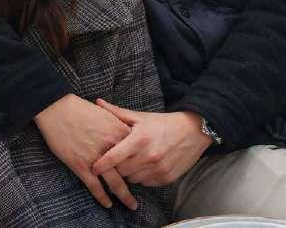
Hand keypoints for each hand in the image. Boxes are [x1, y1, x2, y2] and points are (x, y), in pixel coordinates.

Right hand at [34, 94, 136, 209]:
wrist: (57, 108)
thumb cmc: (79, 108)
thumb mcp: (104, 113)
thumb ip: (118, 124)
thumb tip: (126, 133)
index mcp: (118, 131)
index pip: (136, 152)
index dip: (140, 162)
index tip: (143, 169)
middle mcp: (111, 146)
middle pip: (129, 170)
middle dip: (137, 182)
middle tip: (143, 190)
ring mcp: (96, 158)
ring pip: (115, 183)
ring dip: (125, 196)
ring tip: (131, 204)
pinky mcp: (81, 166)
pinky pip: (95, 187)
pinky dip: (102, 197)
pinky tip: (108, 204)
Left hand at [91, 100, 211, 185]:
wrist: (193, 131)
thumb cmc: (163, 123)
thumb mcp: (141, 116)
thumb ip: (117, 113)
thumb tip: (98, 102)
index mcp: (139, 139)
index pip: (114, 157)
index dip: (101, 164)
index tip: (92, 167)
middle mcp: (148, 156)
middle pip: (121, 171)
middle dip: (116, 167)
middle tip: (115, 159)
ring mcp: (158, 169)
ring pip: (132, 179)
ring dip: (129, 172)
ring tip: (131, 161)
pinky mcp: (166, 178)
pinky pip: (145, 183)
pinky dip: (142, 176)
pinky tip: (144, 166)